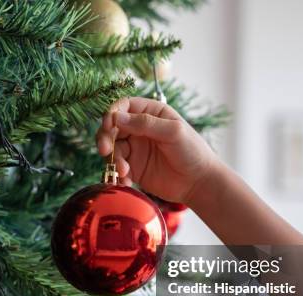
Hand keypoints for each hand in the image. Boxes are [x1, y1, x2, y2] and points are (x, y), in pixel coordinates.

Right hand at [96, 97, 218, 204]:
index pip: (124, 106)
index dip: (112, 113)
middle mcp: (140, 129)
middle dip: (105, 137)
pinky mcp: (133, 168)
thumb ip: (145, 123)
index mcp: (151, 113)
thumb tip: (117, 117)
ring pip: (112, 149)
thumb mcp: (173, 132)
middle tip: (104, 150)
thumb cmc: (192, 151)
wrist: (199, 182)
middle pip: (112, 127)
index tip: (108, 124)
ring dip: (113, 159)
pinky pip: (117, 167)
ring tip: (124, 171)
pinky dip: (117, 174)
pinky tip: (125, 181)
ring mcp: (135, 148)